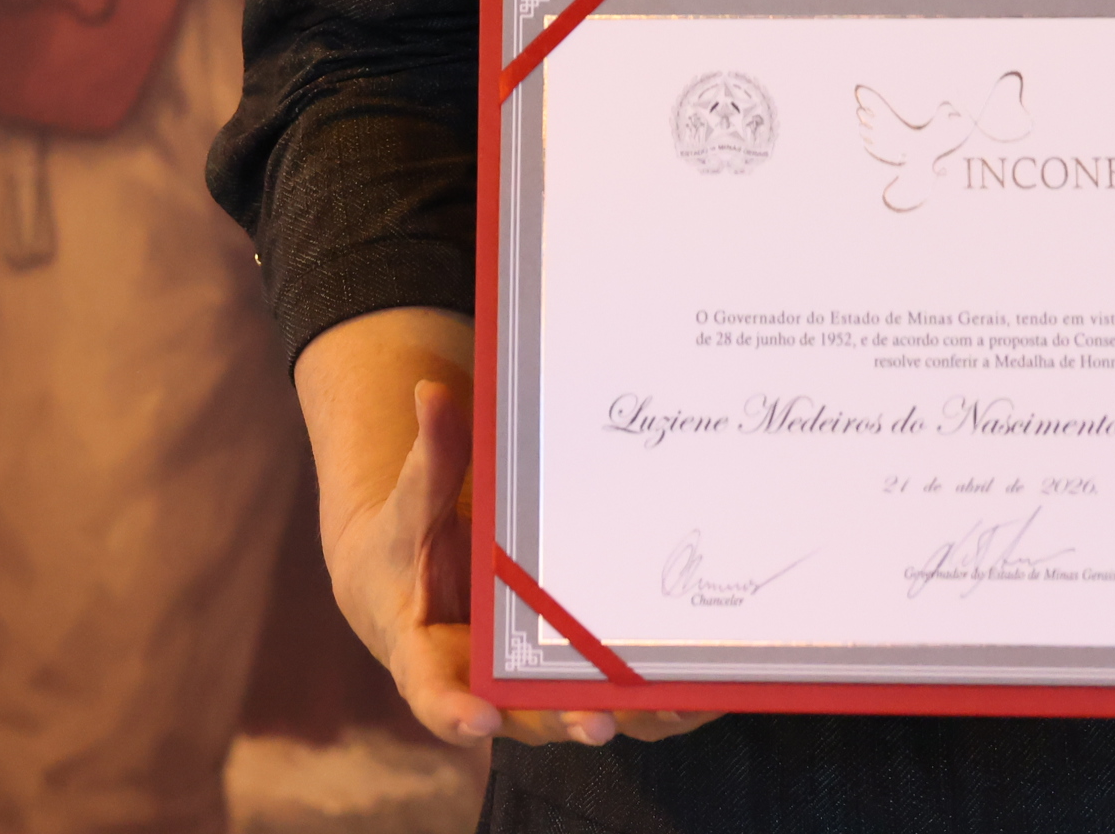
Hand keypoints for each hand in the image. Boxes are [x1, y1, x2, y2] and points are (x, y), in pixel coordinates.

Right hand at [295, 315, 716, 751]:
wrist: (417, 584)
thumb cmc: (409, 547)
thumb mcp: (412, 507)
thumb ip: (431, 460)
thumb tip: (430, 392)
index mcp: (426, 655)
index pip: (434, 694)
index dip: (455, 711)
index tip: (480, 718)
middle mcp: (482, 686)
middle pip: (523, 716)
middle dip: (563, 719)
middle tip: (596, 721)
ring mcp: (532, 691)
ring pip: (579, 716)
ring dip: (627, 718)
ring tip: (672, 706)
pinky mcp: (571, 683)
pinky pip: (616, 704)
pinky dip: (658, 708)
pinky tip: (705, 694)